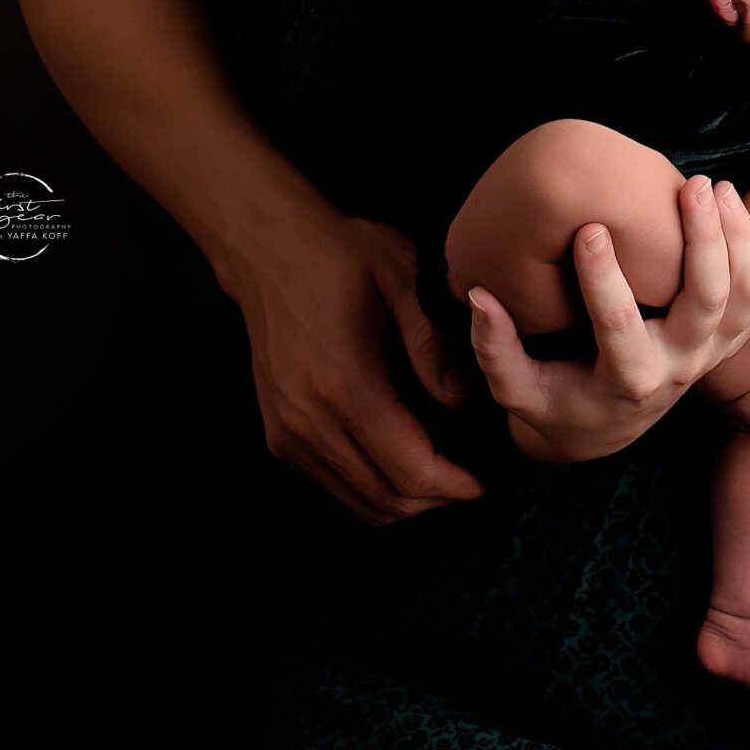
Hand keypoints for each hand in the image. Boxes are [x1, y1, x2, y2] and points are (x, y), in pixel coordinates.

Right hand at [219, 201, 485, 526]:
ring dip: (404, 499)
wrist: (267, 248)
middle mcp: (309, 421)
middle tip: (467, 478)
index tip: (482, 479)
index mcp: (345, 385)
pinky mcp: (278, 434)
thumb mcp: (401, 276)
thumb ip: (432, 343)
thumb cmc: (339, 254)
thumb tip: (460, 400)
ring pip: (357, 501)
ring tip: (440, 474)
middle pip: (385, 498)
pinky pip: (332, 483)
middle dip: (435, 498)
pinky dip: (370, 486)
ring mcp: (287, 432)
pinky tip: (397, 457)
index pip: (408, 469)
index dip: (453, 484)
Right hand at [465, 170, 749, 463]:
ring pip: (747, 293)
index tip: (588, 230)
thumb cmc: (553, 403)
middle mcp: (681, 367)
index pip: (619, 329)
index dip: (603, 280)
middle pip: (709, 302)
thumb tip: (477, 296)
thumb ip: (495, 348)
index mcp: (627, 382)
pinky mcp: (729, 336)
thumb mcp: (517, 391)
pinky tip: (742, 202)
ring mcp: (713, 351)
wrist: (603, 429)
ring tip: (714, 186)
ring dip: (739, 237)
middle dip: (704, 241)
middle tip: (688, 186)